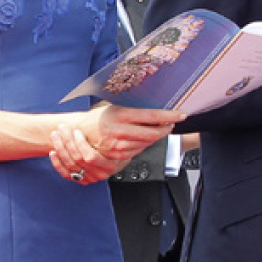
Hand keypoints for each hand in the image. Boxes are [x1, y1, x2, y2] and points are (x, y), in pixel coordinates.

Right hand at [49, 104, 185, 184]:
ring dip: (156, 136)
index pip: (152, 116)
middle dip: (166, 129)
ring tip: (158, 128)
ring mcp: (119, 145)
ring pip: (148, 143)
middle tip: (172, 123)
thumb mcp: (115, 106)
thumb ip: (134, 109)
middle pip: (154, 134)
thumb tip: (156, 109)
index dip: (169, 116)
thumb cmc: (98, 117)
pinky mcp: (119, 155)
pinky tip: (143, 137)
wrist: (80, 132)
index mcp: (120, 114)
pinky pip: (139, 150)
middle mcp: (120, 131)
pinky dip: (145, 143)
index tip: (180, 115)